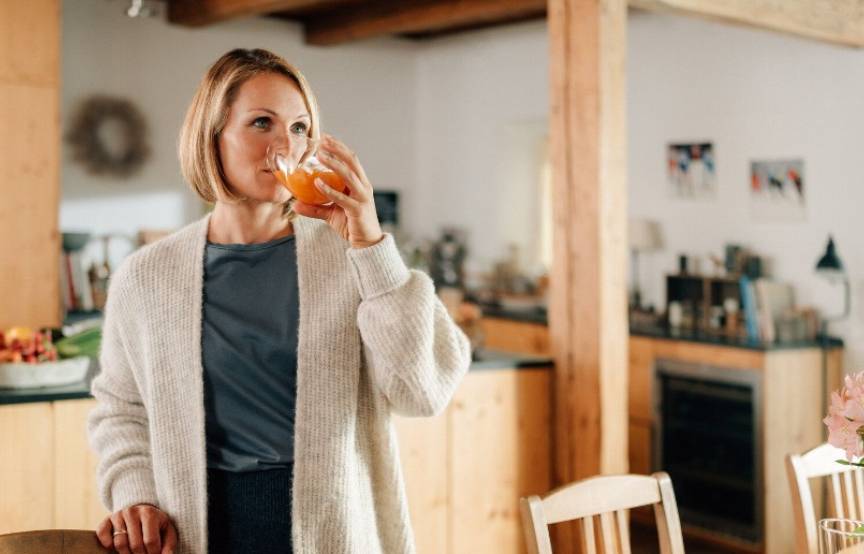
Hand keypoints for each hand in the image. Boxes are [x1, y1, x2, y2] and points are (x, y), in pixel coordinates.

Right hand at [96, 503, 177, 553]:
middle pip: (135, 545)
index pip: (150, 541)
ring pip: (120, 543)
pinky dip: (107, 544)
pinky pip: (102, 534)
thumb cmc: (156, 526)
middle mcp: (132, 511)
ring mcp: (118, 515)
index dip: (152, 553)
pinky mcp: (106, 520)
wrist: (142, 512)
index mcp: (149, 513)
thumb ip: (169, 545)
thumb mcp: (167, 532)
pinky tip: (115, 547)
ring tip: (133, 552)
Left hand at [292, 134, 383, 248]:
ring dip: (334, 163)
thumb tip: (295, 204)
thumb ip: (314, 207)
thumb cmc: (351, 224)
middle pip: (352, 161)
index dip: (339, 147)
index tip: (325, 137)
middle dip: (337, 149)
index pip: (351, 159)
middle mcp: (363, 187)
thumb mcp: (331, 213)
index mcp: (359, 183)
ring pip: (349, 175)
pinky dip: (329, 189)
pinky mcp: (357, 210)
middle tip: (322, 140)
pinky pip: (342, 197)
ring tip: (320, 155)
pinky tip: (317, 183)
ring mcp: (362, 197)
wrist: (366, 243)